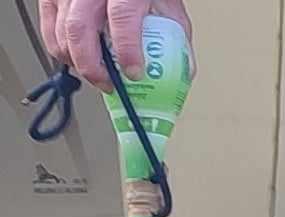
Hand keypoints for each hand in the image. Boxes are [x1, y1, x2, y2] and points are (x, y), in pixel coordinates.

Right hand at [39, 0, 192, 91]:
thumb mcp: (167, 6)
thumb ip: (175, 37)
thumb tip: (180, 75)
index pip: (122, 19)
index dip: (127, 50)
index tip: (134, 73)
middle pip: (80, 30)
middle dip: (93, 67)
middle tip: (109, 85)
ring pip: (61, 32)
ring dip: (77, 62)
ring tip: (97, 76)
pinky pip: (49, 28)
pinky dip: (60, 50)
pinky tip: (77, 60)